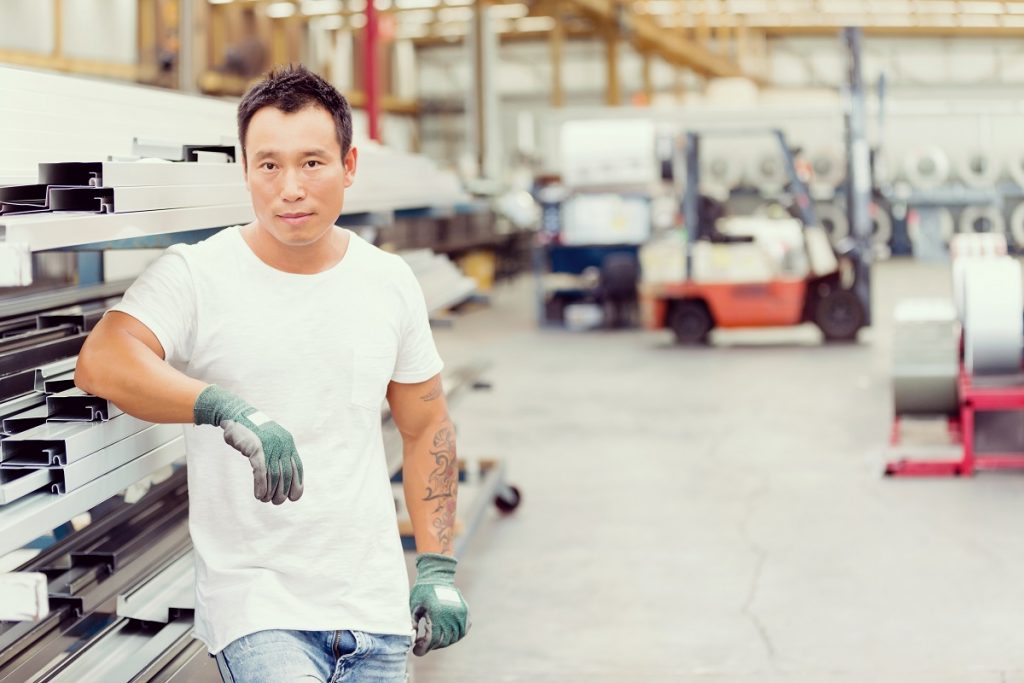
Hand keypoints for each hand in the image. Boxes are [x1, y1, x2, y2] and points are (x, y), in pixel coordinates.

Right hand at [194, 385, 303, 503]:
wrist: (235, 415)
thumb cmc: (251, 431)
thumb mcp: (269, 441)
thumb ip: (276, 454)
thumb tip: (281, 477)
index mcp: (287, 442)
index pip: (297, 467)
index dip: (297, 484)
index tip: (294, 497)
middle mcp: (282, 444)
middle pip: (286, 474)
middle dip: (283, 491)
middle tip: (277, 502)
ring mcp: (269, 446)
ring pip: (274, 475)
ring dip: (270, 492)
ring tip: (266, 500)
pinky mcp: (256, 449)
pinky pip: (261, 472)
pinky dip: (261, 486)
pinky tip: (259, 496)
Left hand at [409, 553, 469, 655]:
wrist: (437, 575)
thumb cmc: (422, 590)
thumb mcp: (414, 606)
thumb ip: (412, 624)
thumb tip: (411, 639)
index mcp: (437, 613)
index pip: (432, 640)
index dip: (423, 648)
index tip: (416, 651)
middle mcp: (451, 615)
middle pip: (443, 641)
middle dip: (431, 646)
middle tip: (422, 644)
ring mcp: (460, 613)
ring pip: (454, 637)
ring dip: (443, 642)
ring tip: (433, 639)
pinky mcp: (465, 611)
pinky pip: (463, 630)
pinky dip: (456, 635)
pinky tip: (446, 634)